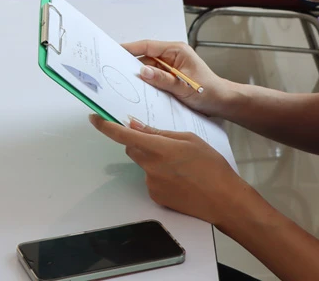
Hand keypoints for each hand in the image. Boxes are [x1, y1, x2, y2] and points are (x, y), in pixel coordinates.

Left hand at [90, 116, 251, 226]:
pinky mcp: (156, 196)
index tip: (94, 118)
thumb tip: (136, 126)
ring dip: (154, 161)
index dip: (105, 126)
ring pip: (144, 164)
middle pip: (132, 149)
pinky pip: (151, 179)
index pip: (123, 135)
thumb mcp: (188, 140)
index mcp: (158, 148)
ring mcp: (151, 183)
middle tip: (162, 144)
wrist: (224, 200)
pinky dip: (161, 176)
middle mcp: (150, 166)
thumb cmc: (211, 166)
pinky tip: (181, 179)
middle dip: (140, 143)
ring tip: (181, 166)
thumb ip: (159, 133)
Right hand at [123, 39, 233, 117]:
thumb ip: (163, 79)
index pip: (148, 46)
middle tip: (115, 71)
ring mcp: (169, 67)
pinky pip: (152, 79)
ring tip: (124, 83)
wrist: (222, 102)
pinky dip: (146, 84)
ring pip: (147, 69)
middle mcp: (171, 56)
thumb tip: (143, 71)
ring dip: (139, 77)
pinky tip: (138, 90)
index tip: (115, 51)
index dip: (130, 48)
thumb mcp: (185, 86)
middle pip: (145, 57)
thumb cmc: (209, 91)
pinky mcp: (168, 78)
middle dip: (132, 65)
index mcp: (176, 50)